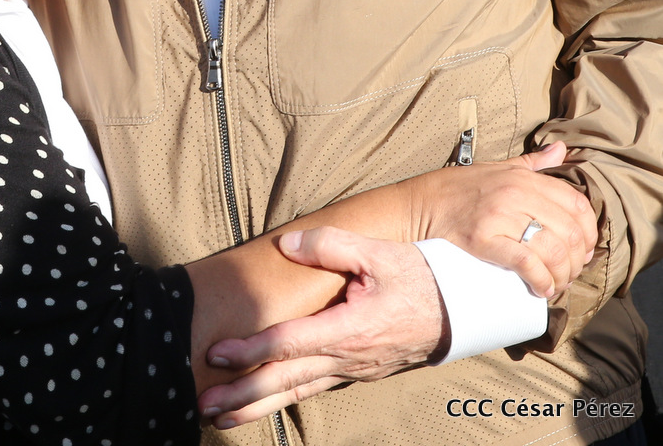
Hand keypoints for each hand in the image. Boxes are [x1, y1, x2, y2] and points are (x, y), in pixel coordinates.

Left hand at [199, 229, 446, 427]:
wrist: (459, 310)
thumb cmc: (417, 278)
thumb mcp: (377, 252)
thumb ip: (329, 245)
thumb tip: (285, 244)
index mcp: (349, 329)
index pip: (290, 343)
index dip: (251, 350)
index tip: (217, 354)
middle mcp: (347, 358)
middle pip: (285, 379)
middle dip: (243, 394)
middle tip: (203, 404)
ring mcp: (351, 370)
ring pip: (296, 392)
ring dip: (257, 407)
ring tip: (219, 417)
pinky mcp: (355, 372)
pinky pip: (312, 390)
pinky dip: (282, 400)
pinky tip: (262, 405)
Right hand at [402, 141, 596, 298]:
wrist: (415, 207)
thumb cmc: (455, 190)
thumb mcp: (495, 167)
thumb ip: (531, 163)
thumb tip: (561, 150)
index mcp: (521, 177)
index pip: (576, 204)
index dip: (589, 231)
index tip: (584, 248)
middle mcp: (515, 193)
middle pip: (570, 231)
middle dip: (577, 259)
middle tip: (570, 272)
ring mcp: (499, 216)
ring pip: (553, 250)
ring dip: (562, 275)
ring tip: (556, 283)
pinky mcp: (484, 240)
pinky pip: (527, 263)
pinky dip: (541, 280)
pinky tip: (541, 289)